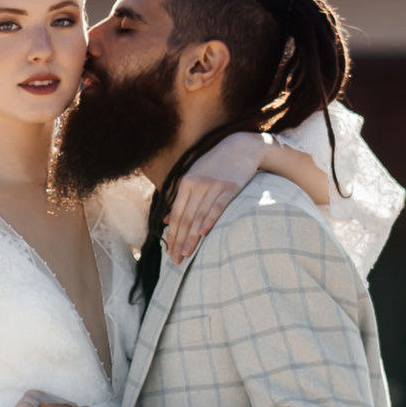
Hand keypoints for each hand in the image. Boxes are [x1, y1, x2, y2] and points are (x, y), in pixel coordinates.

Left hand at [163, 132, 332, 261]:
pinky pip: (217, 206)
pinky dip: (209, 220)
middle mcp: (197, 184)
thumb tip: (165, 220)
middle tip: (175, 260)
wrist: (241, 146)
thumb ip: (181, 199)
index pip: (176, 214)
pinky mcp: (230, 187)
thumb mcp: (195, 178)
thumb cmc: (216, 165)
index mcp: (186, 183)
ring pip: (198, 215)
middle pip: (185, 218)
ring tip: (186, 254)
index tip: (168, 252)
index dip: (171, 235)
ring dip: (191, 237)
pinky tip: (203, 233)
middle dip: (179, 241)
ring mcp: (213, 185)